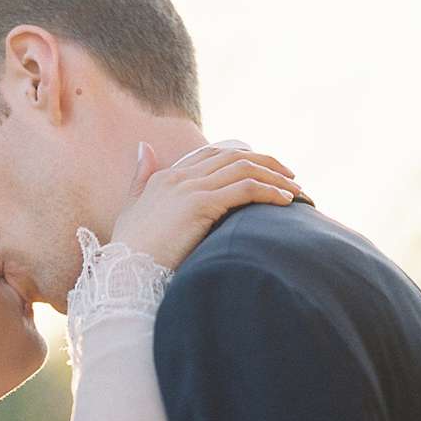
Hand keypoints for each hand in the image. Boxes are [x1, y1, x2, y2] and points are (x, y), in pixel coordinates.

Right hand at [111, 138, 305, 269]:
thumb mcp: (131, 209)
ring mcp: (190, 188)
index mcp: (167, 176)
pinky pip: (246, 189)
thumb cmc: (128, 252)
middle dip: (268, 164)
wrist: (123, 273)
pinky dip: (270, 192)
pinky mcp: (200, 205)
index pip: (214, 154)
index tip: (267, 171)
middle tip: (291, 179)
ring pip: (245, 169)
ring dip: (276, 178)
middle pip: (235, 156)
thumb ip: (140, 178)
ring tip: (297, 192)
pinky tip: (286, 203)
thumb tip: (144, 147)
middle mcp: (180, 176)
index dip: (245, 158)